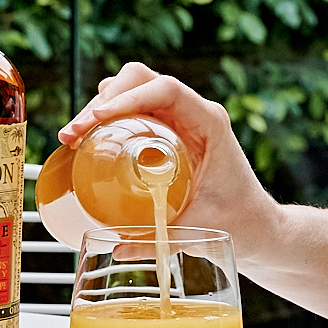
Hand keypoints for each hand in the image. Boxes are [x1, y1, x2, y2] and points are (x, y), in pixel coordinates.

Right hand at [58, 63, 280, 264]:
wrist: (255, 227)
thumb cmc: (238, 225)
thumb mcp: (200, 232)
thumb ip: (161, 240)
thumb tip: (115, 247)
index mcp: (209, 123)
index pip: (167, 90)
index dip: (129, 97)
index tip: (98, 120)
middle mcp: (193, 113)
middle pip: (141, 80)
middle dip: (102, 101)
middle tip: (74, 134)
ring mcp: (178, 119)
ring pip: (131, 89)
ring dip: (98, 107)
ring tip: (72, 138)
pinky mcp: (165, 131)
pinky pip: (131, 110)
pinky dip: (105, 118)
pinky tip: (86, 141)